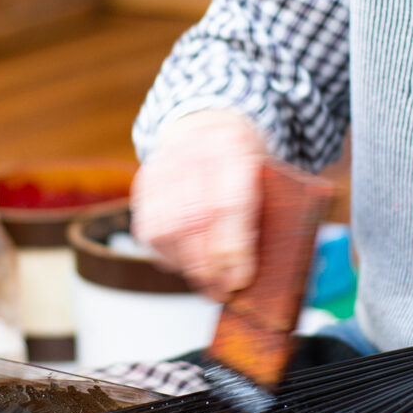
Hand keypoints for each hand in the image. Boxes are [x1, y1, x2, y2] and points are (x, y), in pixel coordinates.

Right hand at [131, 109, 268, 300]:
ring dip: (187, 266)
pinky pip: (148, 230)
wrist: (207, 122)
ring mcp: (162, 166)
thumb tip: (260, 267)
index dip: (233, 248)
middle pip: (193, 220)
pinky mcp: (143, 183)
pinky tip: (186, 262)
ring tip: (207, 283)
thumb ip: (268, 212)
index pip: (228, 203)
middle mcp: (191, 152)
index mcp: (232, 146)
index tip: (240, 279)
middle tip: (223, 290)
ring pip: (165, 229)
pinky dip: (167, 255)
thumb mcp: (268, 172)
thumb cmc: (243, 158)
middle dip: (209, 266)